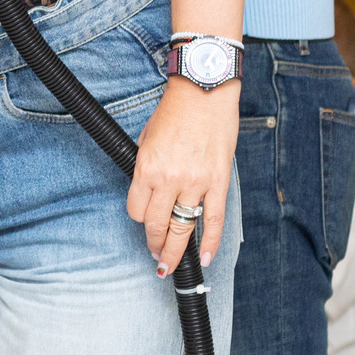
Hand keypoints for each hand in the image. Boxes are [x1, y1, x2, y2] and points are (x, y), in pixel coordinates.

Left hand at [129, 79, 237, 276]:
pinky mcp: (218, 181)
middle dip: (153, 244)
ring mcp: (196, 182)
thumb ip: (145, 166)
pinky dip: (211, 242)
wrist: (203, 92)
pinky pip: (214, 220)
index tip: (142, 221)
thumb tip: (147, 189)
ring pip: (183, 227)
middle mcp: (169, 179)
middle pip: (156, 224)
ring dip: (175, 249)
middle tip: (154, 256)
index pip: (136, 209)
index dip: (138, 218)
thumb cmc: (174, 112)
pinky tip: (204, 256)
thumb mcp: (146, 137)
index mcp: (147, 168)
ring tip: (170, 262)